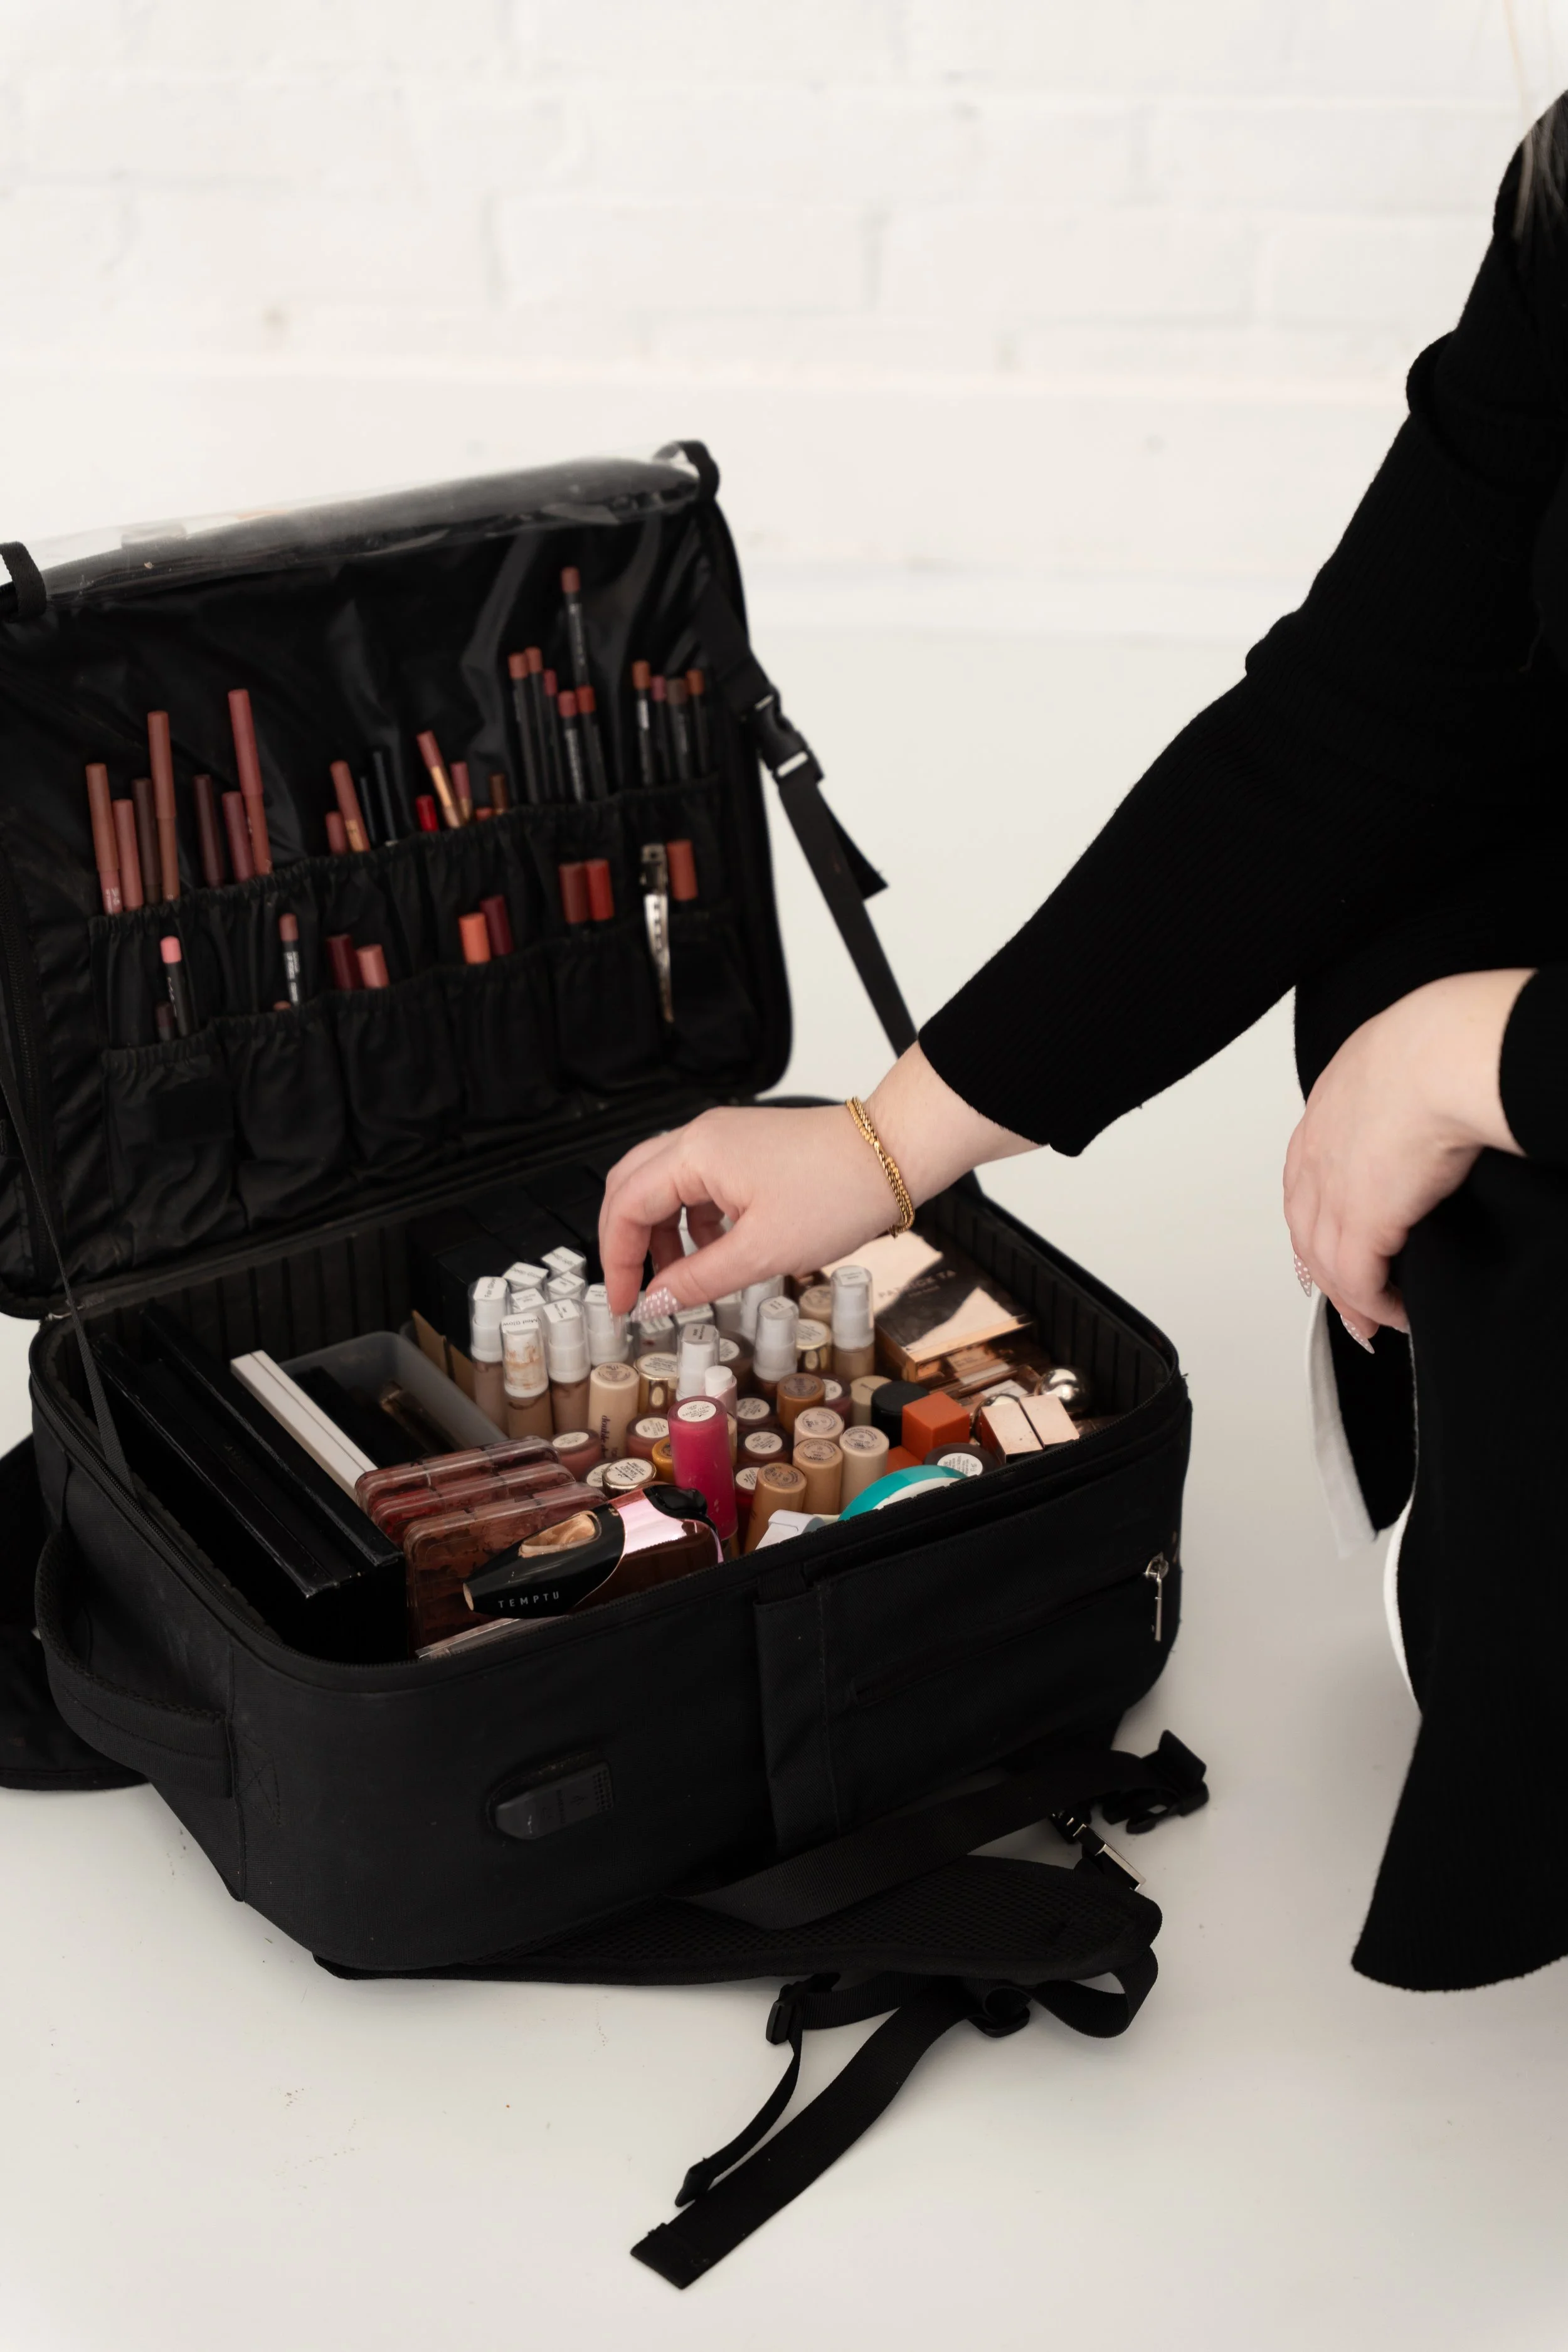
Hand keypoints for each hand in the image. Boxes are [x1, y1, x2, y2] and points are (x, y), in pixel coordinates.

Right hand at [597, 1043, 1037, 1314]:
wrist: (893, 1155)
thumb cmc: (838, 1190)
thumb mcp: (761, 1253)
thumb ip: (698, 1280)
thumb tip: (654, 1302)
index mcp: (694, 1154)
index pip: (626, 1207)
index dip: (618, 1261)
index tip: (624, 1303)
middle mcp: (700, 1137)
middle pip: (631, 1187)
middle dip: (627, 1242)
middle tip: (634, 1289)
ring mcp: (722, 1139)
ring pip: (663, 1184)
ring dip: (661, 1231)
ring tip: (681, 1275)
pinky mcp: (744, 1147)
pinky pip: (697, 1183)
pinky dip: (693, 1219)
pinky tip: (715, 1250)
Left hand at [1284, 968, 1530, 1345]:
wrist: (1444, 1055)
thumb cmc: (1438, 1045)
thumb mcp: (1399, 1060)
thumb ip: (1396, 1090)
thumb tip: (1426, 1102)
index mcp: (1324, 1113)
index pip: (1305, 1181)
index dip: (1317, 1218)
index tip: (1332, 1242)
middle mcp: (1317, 1155)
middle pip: (1306, 1228)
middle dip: (1324, 1270)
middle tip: (1346, 1299)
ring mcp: (1333, 1191)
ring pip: (1324, 1262)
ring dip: (1348, 1297)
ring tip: (1372, 1319)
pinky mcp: (1362, 1222)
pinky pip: (1358, 1281)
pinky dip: (1374, 1304)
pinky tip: (1394, 1314)